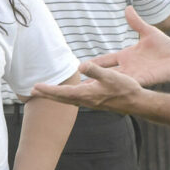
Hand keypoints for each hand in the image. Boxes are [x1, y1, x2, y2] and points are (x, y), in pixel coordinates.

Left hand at [32, 60, 149, 113]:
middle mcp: (86, 101)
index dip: (48, 90)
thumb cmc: (125, 89)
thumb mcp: (111, 76)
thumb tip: (82, 65)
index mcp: (87, 95)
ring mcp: (91, 102)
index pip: (62, 93)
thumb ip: (96, 70)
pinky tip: (68, 94)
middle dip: (47, 94)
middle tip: (33, 90)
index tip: (35, 87)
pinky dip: (66, 96)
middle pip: (61, 99)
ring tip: (45, 92)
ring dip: (56, 96)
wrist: (137, 103)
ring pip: (68, 100)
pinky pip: (75, 100)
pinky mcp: (96, 101)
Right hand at [87, 6, 169, 87]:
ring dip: (100, 86)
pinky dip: (116, 88)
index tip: (79, 66)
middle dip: (91, 78)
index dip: (93, 62)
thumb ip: (136, 22)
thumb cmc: (165, 46)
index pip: (105, 59)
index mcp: (126, 56)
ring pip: (112, 81)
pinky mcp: (141, 80)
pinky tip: (106, 92)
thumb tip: (127, 8)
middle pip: (104, 73)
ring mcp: (133, 75)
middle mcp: (127, 67)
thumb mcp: (148, 32)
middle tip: (75, 84)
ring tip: (84, 92)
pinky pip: (126, 84)